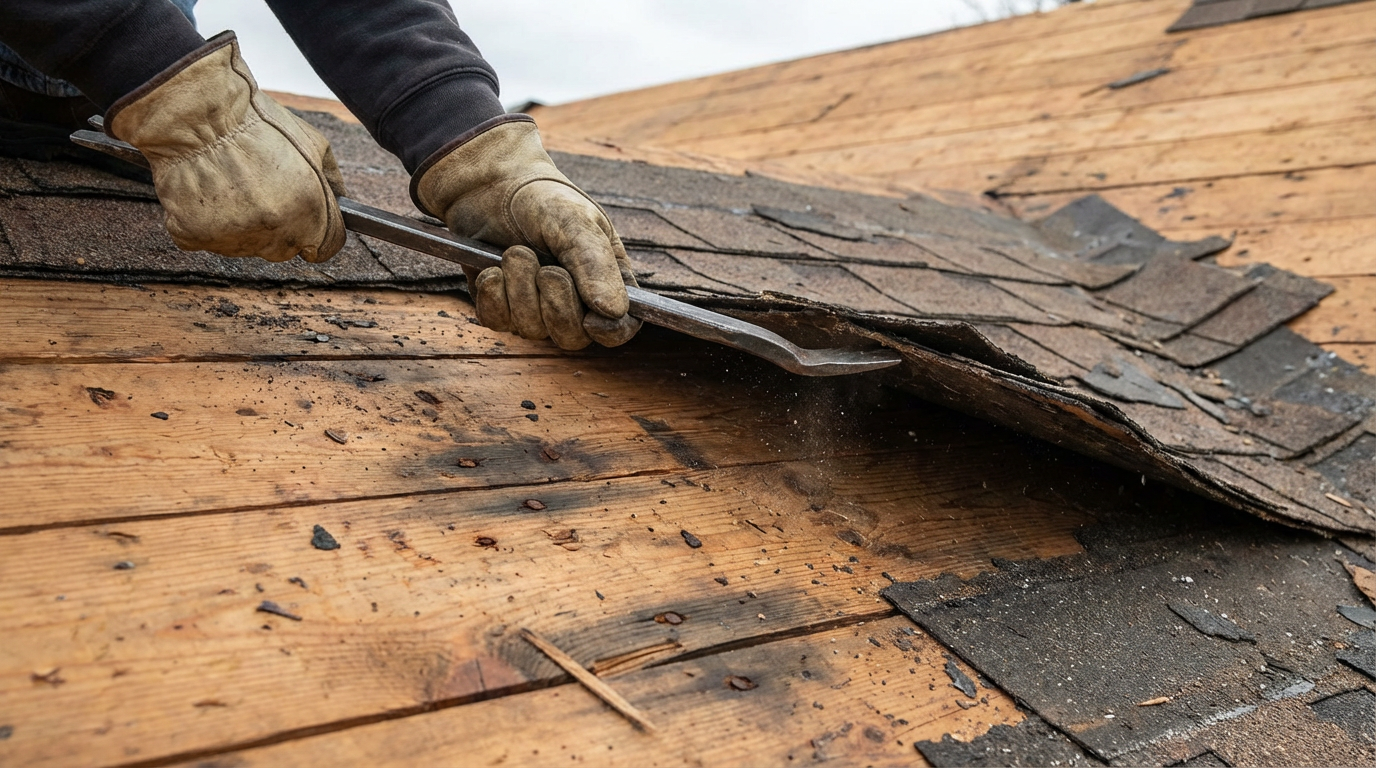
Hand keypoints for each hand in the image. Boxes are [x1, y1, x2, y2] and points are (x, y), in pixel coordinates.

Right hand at [107, 32, 346, 262]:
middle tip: (260, 189)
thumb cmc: (255, 123)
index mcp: (309, 213)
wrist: (196, 113)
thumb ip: (333, 182)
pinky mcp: (193, 236)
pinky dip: (204, 221)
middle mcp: (274, 233)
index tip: (306, 218)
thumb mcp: (314, 143)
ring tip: (230, 183)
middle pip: (285, 249)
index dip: (318, 231)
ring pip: (246, 246)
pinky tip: (205, 191)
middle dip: (279, 225)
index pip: (325, 247)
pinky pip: (206, 238)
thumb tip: (341, 202)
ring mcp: (232, 238)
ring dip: (242, 224)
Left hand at [413, 117, 639, 349]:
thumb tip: (614, 312)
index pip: (621, 327)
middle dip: (555, 303)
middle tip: (545, 268)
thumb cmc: (542, 198)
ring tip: (516, 252)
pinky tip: (493, 269)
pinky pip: (498, 322)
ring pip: (532, 330)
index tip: (591, 319)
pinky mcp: (500, 307)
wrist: (489, 184)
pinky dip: (494, 294)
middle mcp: (574, 301)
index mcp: (606, 280)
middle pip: (573, 337)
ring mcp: (535, 308)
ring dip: (520, 288)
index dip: (609, 332)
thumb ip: (595, 265)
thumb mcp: (575, 223)